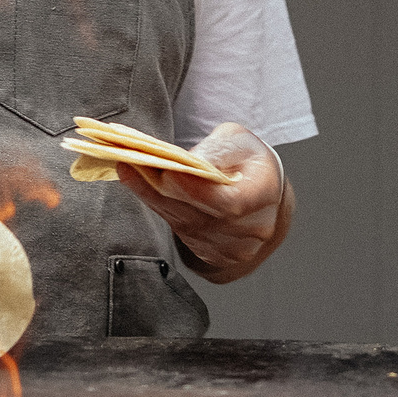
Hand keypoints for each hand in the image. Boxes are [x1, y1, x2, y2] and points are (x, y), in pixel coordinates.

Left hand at [113, 123, 292, 282]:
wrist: (259, 197)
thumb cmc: (248, 163)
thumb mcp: (238, 141)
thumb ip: (217, 151)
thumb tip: (191, 164)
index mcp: (266, 193)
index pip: (231, 201)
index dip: (196, 192)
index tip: (167, 175)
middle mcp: (255, 227)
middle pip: (202, 216)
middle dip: (165, 192)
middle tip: (134, 165)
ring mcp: (235, 247)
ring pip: (185, 225)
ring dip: (155, 198)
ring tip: (131, 170)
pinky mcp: (215, 256)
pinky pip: (180, 233)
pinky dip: (160, 209)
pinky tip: (141, 186)